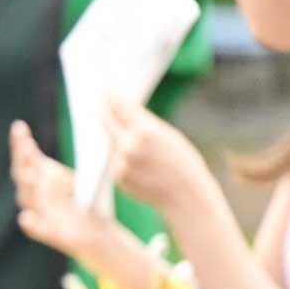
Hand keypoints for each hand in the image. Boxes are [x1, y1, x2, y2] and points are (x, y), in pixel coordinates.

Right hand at [11, 119, 106, 257]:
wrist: (97, 233)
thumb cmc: (90, 201)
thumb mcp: (87, 176)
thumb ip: (87, 157)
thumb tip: (97, 130)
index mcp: (44, 175)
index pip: (26, 157)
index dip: (20, 143)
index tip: (19, 126)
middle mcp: (36, 192)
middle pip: (22, 173)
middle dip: (22, 159)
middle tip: (25, 146)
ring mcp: (40, 211)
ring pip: (27, 198)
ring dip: (28, 186)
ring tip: (31, 175)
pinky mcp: (48, 232)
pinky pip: (35, 227)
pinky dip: (30, 223)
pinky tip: (27, 218)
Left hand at [101, 99, 213, 213]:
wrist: (186, 196)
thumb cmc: (183, 162)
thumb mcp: (168, 135)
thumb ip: (144, 124)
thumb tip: (123, 111)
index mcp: (145, 131)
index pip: (120, 108)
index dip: (112, 99)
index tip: (106, 92)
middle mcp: (129, 146)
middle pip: (107, 122)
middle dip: (107, 113)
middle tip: (104, 105)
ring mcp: (120, 163)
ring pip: (112, 142)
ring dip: (116, 137)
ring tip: (130, 138)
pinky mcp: (118, 177)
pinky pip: (115, 160)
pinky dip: (121, 156)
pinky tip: (136, 159)